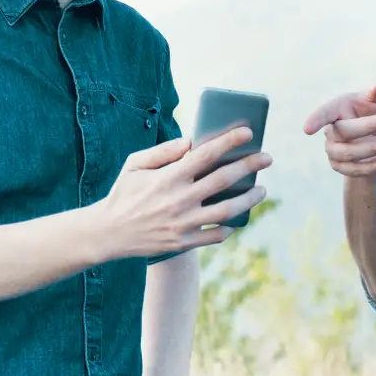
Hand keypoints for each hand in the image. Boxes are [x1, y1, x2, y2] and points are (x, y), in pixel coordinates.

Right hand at [91, 129, 271, 259]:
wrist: (108, 233)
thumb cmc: (124, 193)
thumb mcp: (134, 164)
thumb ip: (162, 151)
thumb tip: (191, 142)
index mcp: (168, 177)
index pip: (206, 154)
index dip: (229, 141)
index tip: (248, 133)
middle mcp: (179, 199)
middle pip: (223, 180)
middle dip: (249, 166)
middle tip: (267, 158)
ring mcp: (182, 223)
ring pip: (226, 210)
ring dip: (249, 199)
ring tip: (262, 190)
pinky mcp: (182, 242)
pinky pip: (214, 235)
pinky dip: (229, 227)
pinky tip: (238, 218)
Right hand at [302, 80, 375, 177]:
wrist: (371, 134)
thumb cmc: (371, 109)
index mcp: (335, 109)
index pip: (324, 113)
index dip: (315, 120)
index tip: (307, 130)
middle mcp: (330, 130)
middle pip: (344, 132)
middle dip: (370, 126)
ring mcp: (332, 149)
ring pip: (348, 154)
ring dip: (373, 148)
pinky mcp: (339, 166)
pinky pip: (353, 170)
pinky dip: (372, 167)